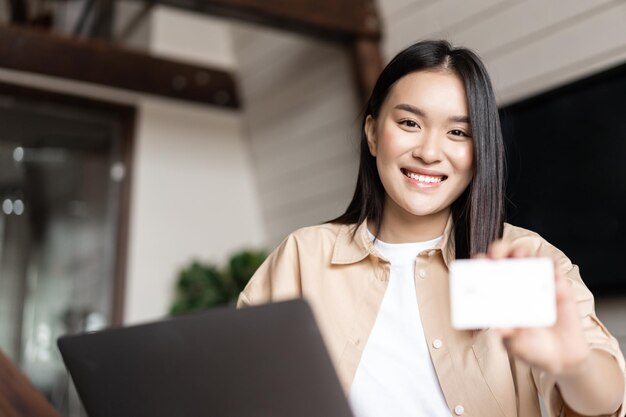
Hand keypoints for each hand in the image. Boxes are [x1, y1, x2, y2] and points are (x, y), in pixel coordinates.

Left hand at [477, 240, 589, 376]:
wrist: (560, 357)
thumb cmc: (529, 346)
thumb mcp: (514, 342)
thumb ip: (508, 334)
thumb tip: (499, 327)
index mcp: (499, 293)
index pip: (486, 271)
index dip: (480, 263)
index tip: (478, 263)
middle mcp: (516, 283)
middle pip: (505, 256)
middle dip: (498, 250)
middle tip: (496, 256)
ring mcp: (537, 281)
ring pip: (528, 256)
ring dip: (522, 252)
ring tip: (519, 256)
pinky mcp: (558, 285)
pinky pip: (554, 269)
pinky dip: (550, 266)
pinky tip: (547, 273)